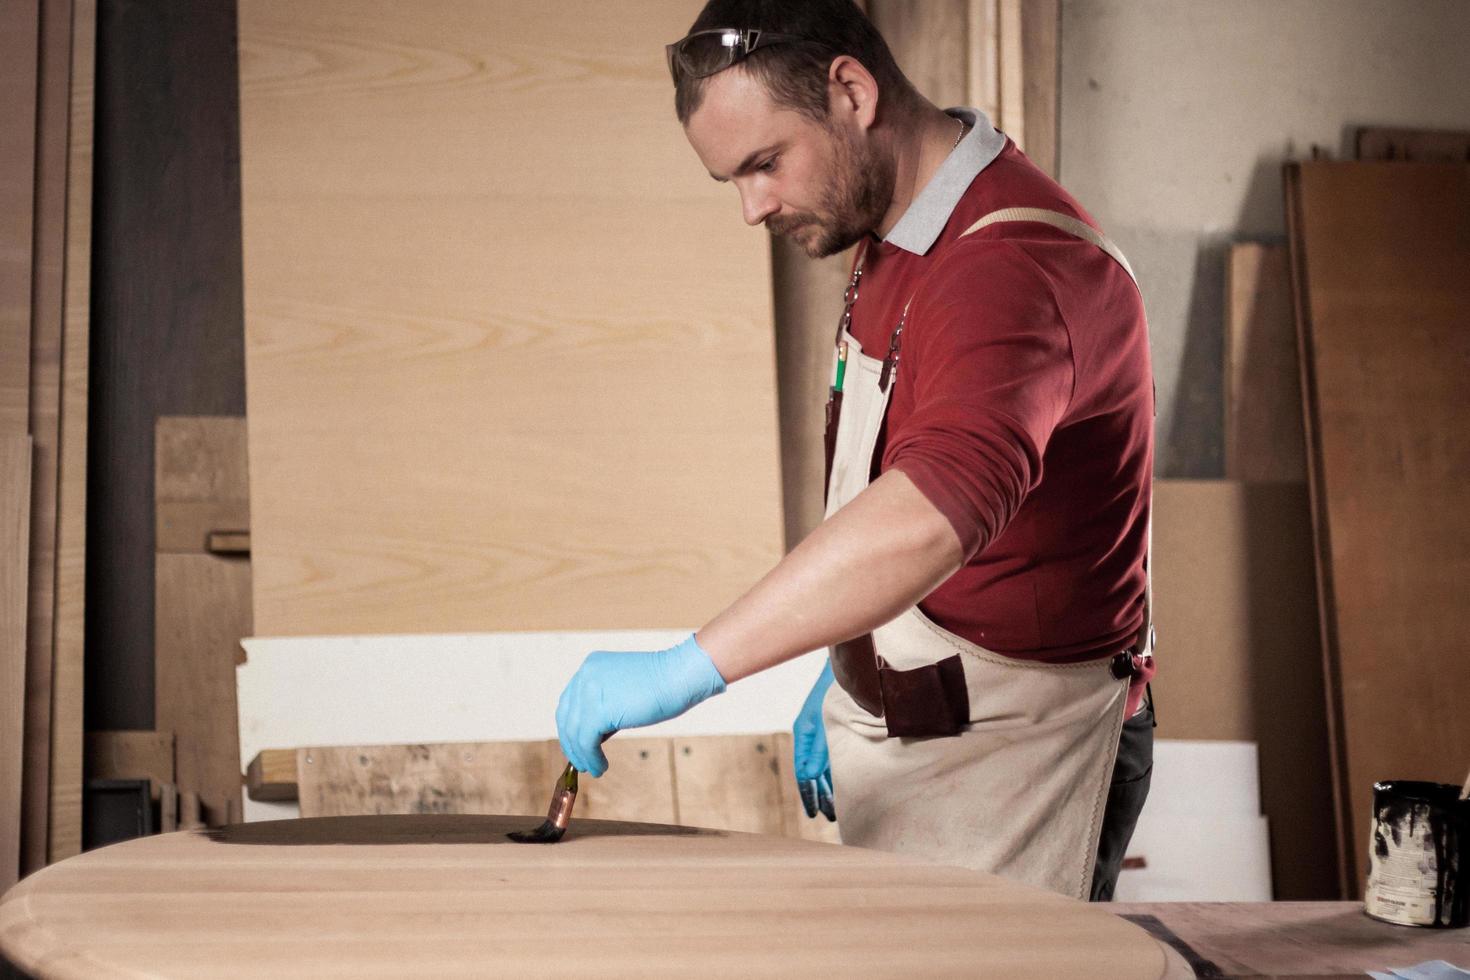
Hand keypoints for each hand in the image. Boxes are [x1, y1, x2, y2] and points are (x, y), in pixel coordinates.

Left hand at [555, 634, 726, 776]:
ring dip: (582, 755)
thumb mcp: (624, 691)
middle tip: (582, 762)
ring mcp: (590, 691)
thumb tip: (593, 736)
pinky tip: (601, 767)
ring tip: (594, 768)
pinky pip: (586, 741)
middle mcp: (585, 675)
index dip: (571, 726)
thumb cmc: (661, 685)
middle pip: (566, 717)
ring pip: (574, 732)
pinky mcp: (598, 710)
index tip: (576, 745)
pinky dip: (591, 758)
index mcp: (591, 666)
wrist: (679, 676)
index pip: (570, 701)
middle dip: (572, 743)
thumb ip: (606, 707)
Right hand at [793, 660, 835, 820]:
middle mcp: (811, 736)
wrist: (846, 668)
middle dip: (820, 795)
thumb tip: (811, 776)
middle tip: (828, 816)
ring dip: (828, 788)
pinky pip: (830, 759)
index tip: (814, 813)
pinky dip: (834, 774)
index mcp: (804, 734)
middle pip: (812, 774)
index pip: (803, 772)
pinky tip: (842, 786)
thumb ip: (819, 749)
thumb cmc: (835, 691)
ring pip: (822, 768)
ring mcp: (822, 734)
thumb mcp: (824, 722)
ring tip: (835, 809)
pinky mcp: (833, 730)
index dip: (808, 794)